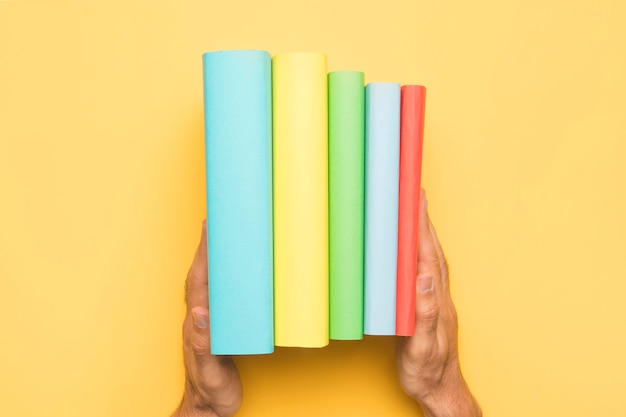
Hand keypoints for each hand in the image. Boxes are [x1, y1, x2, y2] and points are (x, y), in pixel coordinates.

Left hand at [172, 221, 242, 416]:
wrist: (208, 409)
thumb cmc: (210, 391)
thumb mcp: (210, 370)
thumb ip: (204, 344)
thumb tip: (200, 312)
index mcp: (197, 322)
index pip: (200, 279)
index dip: (204, 252)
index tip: (208, 226)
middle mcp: (200, 317)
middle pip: (202, 273)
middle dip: (207, 246)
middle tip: (215, 221)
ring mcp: (208, 321)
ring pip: (209, 282)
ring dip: (213, 258)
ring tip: (223, 237)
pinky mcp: (219, 328)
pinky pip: (220, 294)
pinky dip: (223, 277)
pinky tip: (234, 271)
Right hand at [397, 191, 480, 416]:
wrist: (440, 391)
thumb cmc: (428, 371)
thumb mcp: (421, 346)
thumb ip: (425, 313)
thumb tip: (426, 277)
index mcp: (436, 300)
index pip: (427, 256)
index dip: (421, 227)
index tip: (416, 200)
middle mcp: (439, 296)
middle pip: (432, 251)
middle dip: (424, 220)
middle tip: (416, 195)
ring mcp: (437, 301)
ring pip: (431, 259)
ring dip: (424, 233)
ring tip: (417, 213)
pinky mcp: (430, 307)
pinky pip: (426, 270)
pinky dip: (421, 252)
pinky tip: (414, 250)